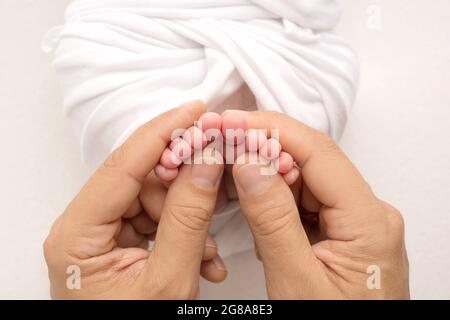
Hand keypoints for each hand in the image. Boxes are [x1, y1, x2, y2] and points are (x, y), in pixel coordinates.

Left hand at [44, 101, 225, 298]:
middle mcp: (83, 228)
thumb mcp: (168, 279)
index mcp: (77, 235)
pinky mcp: (119, 243)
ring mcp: (101, 235)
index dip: (163, 132)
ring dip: (188, 217)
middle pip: (139, 179)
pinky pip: (156, 220)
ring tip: (207, 251)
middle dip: (183, 182)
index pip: (123, 165)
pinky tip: (202, 259)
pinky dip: (183, 233)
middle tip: (219, 175)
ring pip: (153, 199)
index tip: (197, 110)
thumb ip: (189, 216)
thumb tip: (207, 160)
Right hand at [232, 111, 409, 298]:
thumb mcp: (295, 281)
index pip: (317, 153)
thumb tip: (249, 163)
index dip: (271, 129)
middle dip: (264, 147)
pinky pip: (305, 201)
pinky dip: (275, 195)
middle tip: (222, 140)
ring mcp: (355, 222)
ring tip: (229, 164)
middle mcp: (368, 214)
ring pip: (305, 179)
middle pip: (312, 162)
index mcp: (368, 221)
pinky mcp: (340, 232)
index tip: (233, 120)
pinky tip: (252, 194)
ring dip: (266, 171)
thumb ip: (272, 219)